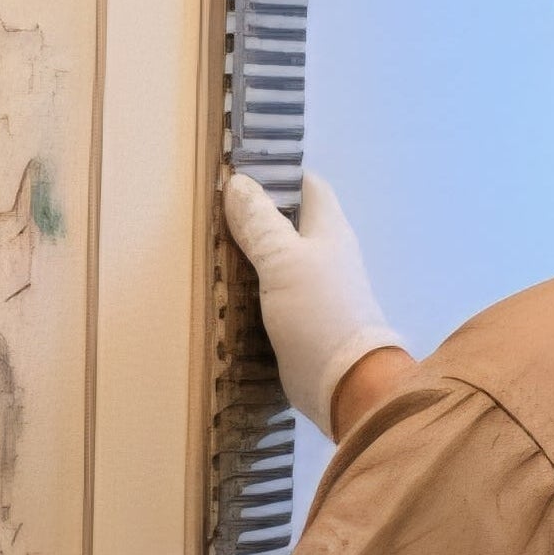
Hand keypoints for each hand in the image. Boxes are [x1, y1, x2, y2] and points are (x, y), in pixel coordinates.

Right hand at [221, 171, 406, 439]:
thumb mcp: (284, 260)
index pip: (307, 187)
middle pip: (289, 223)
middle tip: (211, 212)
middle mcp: (325, 254)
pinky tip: (223, 290)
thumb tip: (238, 184)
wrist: (345, 382)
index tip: (238, 172)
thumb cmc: (319, 312)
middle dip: (255, 216)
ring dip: (249, 254)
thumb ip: (260, 223)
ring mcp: (315, 289)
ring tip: (207, 248)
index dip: (278, 175)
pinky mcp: (301, 320)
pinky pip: (271, 292)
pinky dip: (250, 287)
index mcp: (329, 229)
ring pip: (277, 259)